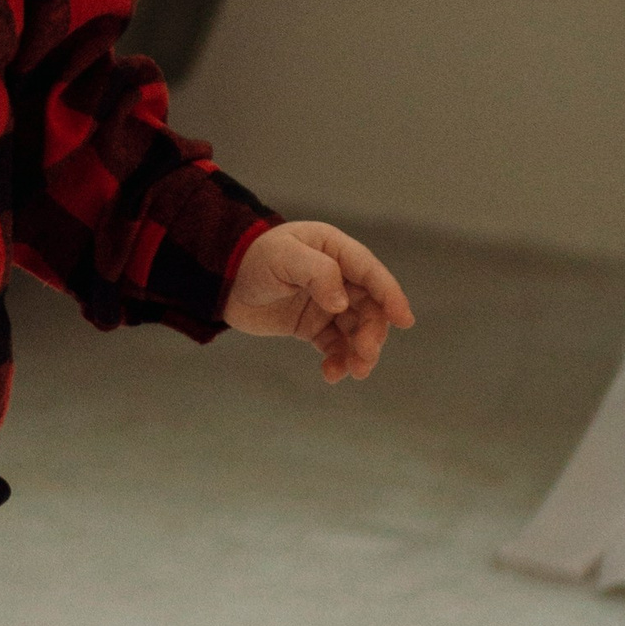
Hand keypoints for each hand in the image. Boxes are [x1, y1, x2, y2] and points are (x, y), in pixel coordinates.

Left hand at [223, 219, 412, 381]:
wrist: (220, 279)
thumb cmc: (254, 257)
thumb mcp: (285, 257)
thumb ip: (318, 274)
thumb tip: (342, 303)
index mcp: (336, 251)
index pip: (371, 273)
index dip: (390, 295)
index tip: (404, 320)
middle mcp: (338, 277)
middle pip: (369, 307)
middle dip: (372, 333)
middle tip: (365, 357)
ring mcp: (327, 303)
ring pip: (356, 330)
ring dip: (359, 352)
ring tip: (352, 372)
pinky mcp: (313, 326)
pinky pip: (335, 346)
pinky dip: (338, 361)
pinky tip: (331, 374)